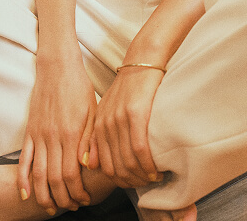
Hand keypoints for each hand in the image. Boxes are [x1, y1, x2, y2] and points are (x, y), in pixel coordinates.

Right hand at [18, 57, 95, 211]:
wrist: (58, 67)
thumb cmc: (79, 87)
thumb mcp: (93, 111)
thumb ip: (90, 139)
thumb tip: (88, 166)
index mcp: (72, 133)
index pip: (71, 174)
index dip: (77, 191)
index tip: (84, 199)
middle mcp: (53, 137)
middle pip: (53, 179)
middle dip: (63, 198)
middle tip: (72, 206)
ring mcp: (39, 135)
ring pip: (37, 174)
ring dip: (43, 195)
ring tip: (51, 207)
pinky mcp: (30, 131)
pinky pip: (24, 160)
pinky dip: (22, 179)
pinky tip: (25, 194)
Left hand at [90, 66, 164, 187]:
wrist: (142, 61)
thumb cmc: (129, 87)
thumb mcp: (108, 110)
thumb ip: (98, 136)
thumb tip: (90, 164)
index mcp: (98, 126)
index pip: (104, 167)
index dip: (120, 181)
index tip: (134, 184)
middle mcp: (106, 125)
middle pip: (116, 168)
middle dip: (132, 182)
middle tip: (146, 185)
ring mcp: (120, 121)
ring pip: (128, 163)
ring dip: (142, 176)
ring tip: (154, 178)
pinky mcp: (136, 115)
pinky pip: (140, 150)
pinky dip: (149, 165)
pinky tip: (157, 169)